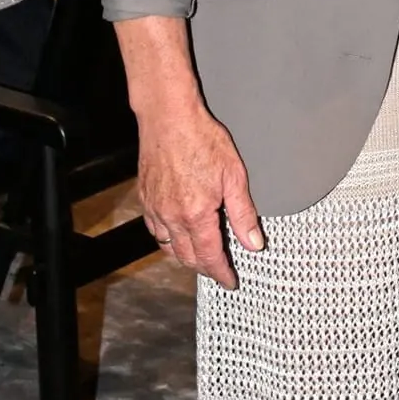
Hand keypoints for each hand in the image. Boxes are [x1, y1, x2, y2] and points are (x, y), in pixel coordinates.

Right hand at [137, 101, 264, 288]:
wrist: (168, 118)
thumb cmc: (202, 140)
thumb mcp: (234, 176)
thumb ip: (243, 214)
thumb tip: (253, 243)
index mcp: (196, 215)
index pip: (210, 257)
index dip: (221, 273)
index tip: (230, 281)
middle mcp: (172, 217)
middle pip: (187, 257)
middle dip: (204, 268)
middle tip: (219, 270)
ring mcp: (155, 208)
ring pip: (168, 246)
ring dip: (185, 256)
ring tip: (201, 256)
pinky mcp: (145, 198)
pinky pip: (155, 230)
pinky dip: (168, 239)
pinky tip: (177, 234)